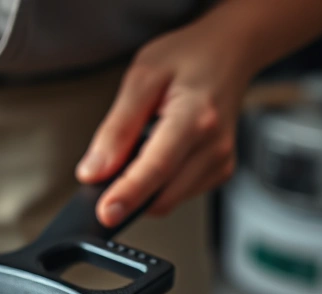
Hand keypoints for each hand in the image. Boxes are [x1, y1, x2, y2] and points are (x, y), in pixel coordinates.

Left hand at [76, 18, 255, 226]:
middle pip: (162, 196)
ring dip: (142, 187)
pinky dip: (157, 184)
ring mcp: (220, 162)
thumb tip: (93, 172)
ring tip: (142, 145)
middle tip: (108, 167)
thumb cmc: (187, 58)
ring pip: (167, 200)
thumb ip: (115, 129)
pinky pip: (176, 193)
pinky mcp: (219, 171)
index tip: (105, 214)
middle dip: (127, 192)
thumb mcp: (140, 79)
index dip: (128, 195)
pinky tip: (158, 153)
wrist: (229, 52)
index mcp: (195, 117)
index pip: (157, 167)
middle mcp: (214, 145)